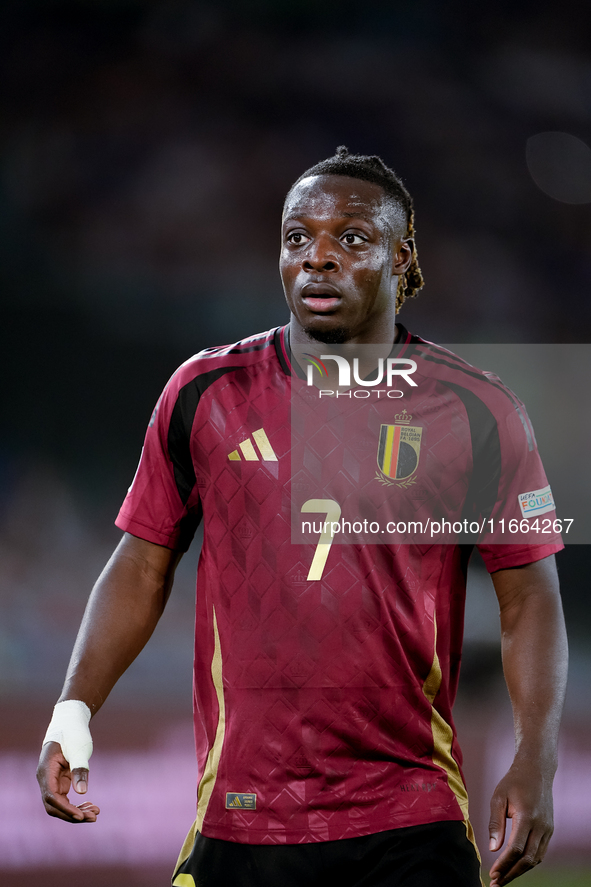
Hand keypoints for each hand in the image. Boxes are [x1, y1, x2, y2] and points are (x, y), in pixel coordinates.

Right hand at [36, 741, 99, 822]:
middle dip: (72, 814)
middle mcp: (45, 779)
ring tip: (96, 813)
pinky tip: (90, 806)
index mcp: (46, 770)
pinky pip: (65, 799)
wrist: (70, 722)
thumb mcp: (79, 748)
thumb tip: (82, 792)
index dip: (65, 808)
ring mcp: (52, 781)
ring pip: (60, 805)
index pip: (51, 797)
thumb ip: (80, 769)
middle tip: (94, 817)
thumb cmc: (73, 733)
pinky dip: (77, 804)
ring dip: (76, 812)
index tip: (81, 816)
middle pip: (54, 806)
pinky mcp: (60, 782)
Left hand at [488, 759, 553, 885]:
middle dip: (511, 874)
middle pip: (527, 859)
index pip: (516, 849)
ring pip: (535, 858)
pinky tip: (515, 865)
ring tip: (504, 878)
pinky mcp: (549, 830)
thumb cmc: (513, 782)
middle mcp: (540, 825)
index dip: (504, 864)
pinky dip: (528, 862)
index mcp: (527, 816)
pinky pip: (539, 852)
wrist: (536, 771)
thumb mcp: (498, 797)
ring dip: (520, 871)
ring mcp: (547, 829)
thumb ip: (496, 823)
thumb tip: (493, 848)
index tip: (493, 873)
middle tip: (496, 883)